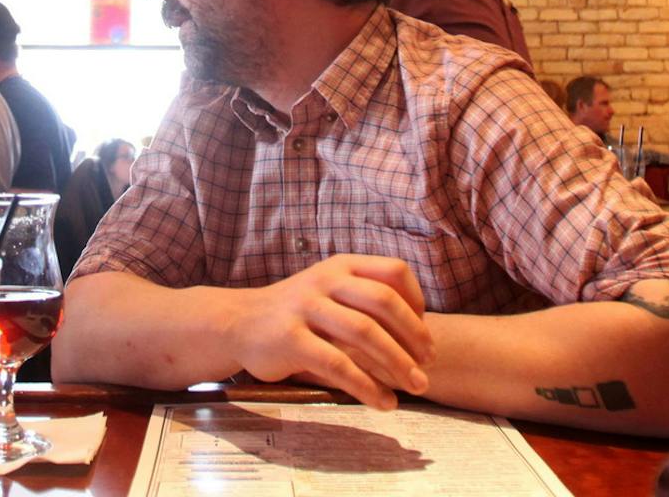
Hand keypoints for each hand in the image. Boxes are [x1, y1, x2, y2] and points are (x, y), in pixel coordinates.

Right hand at [229, 255, 434, 410]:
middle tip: (429, 363)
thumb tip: (419, 335)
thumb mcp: (329, 291)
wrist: (238, 322)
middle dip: (414, 336)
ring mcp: (306, 307)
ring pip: (364, 333)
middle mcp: (326, 280)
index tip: (425, 333)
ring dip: (398, 363)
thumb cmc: (296, 312)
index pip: (394, 271)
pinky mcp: (291, 340)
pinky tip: (384, 403)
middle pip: (384, 301)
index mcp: (342, 266)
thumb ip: (365, 302)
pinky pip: (338, 364)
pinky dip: (367, 386)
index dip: (416, 301)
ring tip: (416, 387)